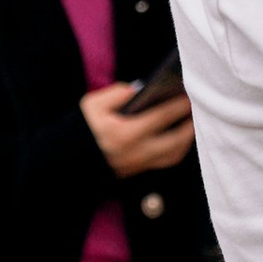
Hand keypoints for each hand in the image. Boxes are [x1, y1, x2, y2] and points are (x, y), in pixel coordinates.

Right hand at [81, 82, 196, 174]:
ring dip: (187, 138)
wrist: (65, 163)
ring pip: (174, 155)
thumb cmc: (79, 130)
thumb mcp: (92, 105)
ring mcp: (138, 165)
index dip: (179, 105)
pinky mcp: (138, 171)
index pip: (161, 117)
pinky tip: (180, 135)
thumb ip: (117, 94)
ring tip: (192, 121)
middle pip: (176, 140)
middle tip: (197, 108)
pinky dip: (177, 148)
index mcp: (124, 134)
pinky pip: (166, 161)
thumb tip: (140, 89)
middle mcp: (135, 153)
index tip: (190, 94)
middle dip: (190, 123)